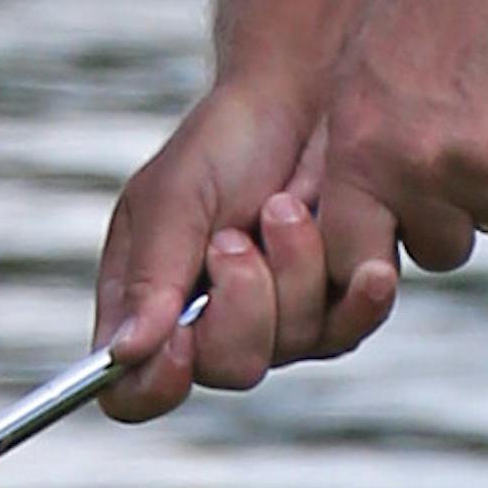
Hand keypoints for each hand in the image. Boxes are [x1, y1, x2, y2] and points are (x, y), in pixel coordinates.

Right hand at [92, 75, 398, 418]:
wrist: (304, 95)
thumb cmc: (225, 140)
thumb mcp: (174, 195)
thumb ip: (152, 274)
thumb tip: (124, 353)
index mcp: (150, 308)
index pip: (133, 392)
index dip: (155, 384)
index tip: (180, 340)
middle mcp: (212, 328)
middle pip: (226, 369)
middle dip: (241, 297)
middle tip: (236, 235)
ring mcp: (278, 322)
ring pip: (290, 345)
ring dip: (292, 268)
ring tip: (285, 206)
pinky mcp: (335, 306)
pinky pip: (348, 328)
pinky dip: (354, 293)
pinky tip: (363, 265)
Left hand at [317, 0, 487, 296]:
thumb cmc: (429, 2)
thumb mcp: (360, 79)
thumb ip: (360, 158)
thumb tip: (362, 222)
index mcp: (361, 153)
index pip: (353, 257)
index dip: (373, 254)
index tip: (389, 234)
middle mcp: (420, 170)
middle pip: (439, 248)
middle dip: (447, 215)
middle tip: (454, 148)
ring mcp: (486, 166)